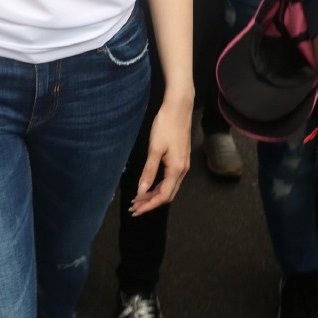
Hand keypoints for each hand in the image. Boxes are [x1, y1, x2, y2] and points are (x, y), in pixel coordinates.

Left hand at [131, 95, 192, 213]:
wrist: (179, 107)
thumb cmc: (166, 125)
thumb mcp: (155, 149)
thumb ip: (149, 171)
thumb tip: (142, 191)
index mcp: (177, 169)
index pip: (163, 196)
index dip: (149, 205)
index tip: (135, 210)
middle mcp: (182, 170)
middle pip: (167, 195)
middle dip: (151, 203)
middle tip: (134, 207)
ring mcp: (183, 165)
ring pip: (169, 187)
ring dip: (154, 195)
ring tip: (139, 199)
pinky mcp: (180, 159)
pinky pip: (170, 179)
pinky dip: (158, 185)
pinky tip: (149, 185)